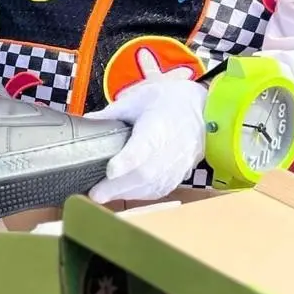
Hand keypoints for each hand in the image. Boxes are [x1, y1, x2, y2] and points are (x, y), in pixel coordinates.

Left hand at [84, 76, 208, 203]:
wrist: (205, 111)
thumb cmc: (171, 102)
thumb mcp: (140, 98)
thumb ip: (113, 113)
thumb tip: (88, 121)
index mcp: (158, 125)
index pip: (144, 146)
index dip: (127, 160)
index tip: (111, 169)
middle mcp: (170, 149)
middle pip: (145, 173)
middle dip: (118, 186)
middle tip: (95, 193)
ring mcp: (177, 165)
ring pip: (151, 186)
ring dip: (125, 193)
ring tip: (102, 195)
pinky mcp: (178, 176)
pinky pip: (158, 190)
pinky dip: (138, 195)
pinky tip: (122, 193)